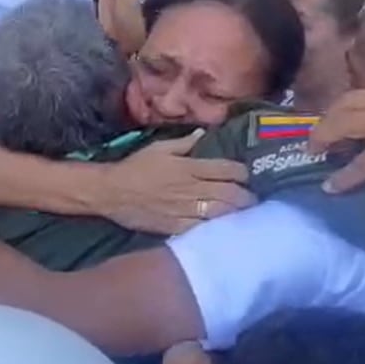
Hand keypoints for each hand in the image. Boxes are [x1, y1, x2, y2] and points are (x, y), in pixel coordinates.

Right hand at [97, 130, 254, 234]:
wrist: (111, 192)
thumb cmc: (135, 167)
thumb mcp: (159, 148)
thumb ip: (184, 142)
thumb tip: (203, 133)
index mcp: (188, 167)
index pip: (225, 169)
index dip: (241, 172)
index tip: (247, 175)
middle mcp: (190, 188)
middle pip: (228, 193)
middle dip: (246, 197)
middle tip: (253, 198)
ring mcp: (184, 209)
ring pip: (219, 213)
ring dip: (235, 214)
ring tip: (245, 214)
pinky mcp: (175, 226)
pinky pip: (201, 229)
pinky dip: (214, 229)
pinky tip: (223, 229)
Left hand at [308, 78, 364, 195]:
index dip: (352, 104)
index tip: (342, 115)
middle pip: (350, 101)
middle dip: (329, 115)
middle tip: (318, 132)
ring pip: (346, 122)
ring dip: (325, 135)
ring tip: (313, 150)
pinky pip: (362, 163)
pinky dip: (344, 176)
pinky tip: (330, 186)